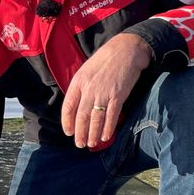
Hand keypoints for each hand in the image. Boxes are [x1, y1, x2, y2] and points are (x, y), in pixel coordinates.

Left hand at [61, 33, 151, 148]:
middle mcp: (89, 89)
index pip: (68, 107)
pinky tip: (106, 137)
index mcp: (78, 82)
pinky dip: (108, 129)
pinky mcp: (118, 96)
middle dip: (80, 133)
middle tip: (80, 144)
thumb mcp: (86, 70)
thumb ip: (81, 87)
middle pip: (81, 117)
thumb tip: (77, 106)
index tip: (69, 132)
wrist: (126, 50)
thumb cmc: (105, 60)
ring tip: (91, 144)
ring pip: (95, 119)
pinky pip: (111, 116)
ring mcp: (103, 93)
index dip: (67, 122)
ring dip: (93, 134)